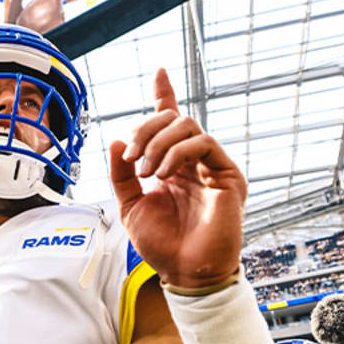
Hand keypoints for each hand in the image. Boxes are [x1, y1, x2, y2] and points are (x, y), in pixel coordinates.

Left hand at [107, 68, 246, 288]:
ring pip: (186, 126)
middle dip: (145, 129)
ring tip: (145, 171)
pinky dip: (177, 152)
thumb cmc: (162, 245)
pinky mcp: (227, 175)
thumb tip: (116, 141)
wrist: (184, 272)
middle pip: (172, 119)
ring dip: (158, 142)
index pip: (169, 123)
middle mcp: (192, 162)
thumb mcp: (130, 206)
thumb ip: (121, 174)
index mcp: (171, 165)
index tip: (160, 71)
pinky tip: (163, 173)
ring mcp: (211, 166)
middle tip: (130, 158)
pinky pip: (203, 143)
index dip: (165, 95)